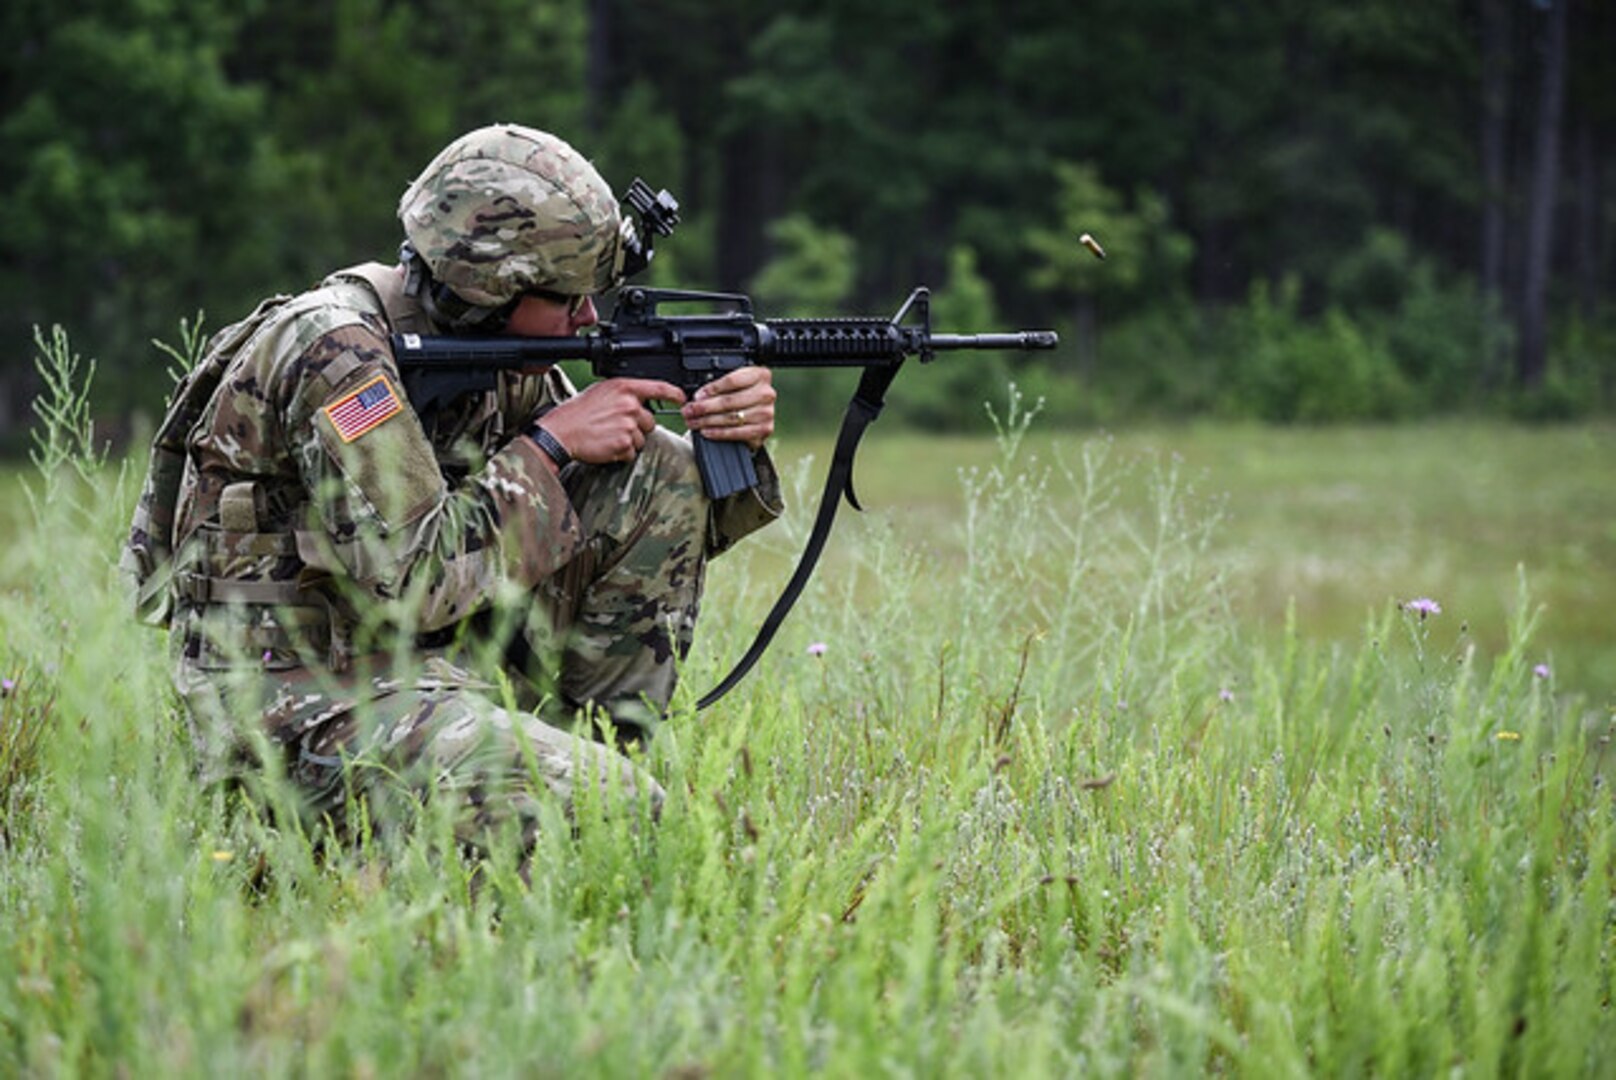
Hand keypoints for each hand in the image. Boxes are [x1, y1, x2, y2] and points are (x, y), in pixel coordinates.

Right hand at [538, 378, 685, 464]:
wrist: (561, 432)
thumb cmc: (578, 412)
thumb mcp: (601, 392)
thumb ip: (624, 394)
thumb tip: (639, 401)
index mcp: (624, 388)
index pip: (658, 388)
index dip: (674, 394)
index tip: (682, 398)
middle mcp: (629, 405)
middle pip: (651, 421)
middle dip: (638, 427)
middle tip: (617, 427)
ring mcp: (628, 425)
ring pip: (642, 439)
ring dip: (629, 441)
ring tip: (608, 436)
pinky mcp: (624, 444)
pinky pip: (632, 453)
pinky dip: (621, 453)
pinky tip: (606, 445)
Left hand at [681, 366, 776, 450]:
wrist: (752, 416)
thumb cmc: (739, 397)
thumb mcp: (729, 385)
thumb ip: (714, 387)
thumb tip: (690, 395)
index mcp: (759, 374)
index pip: (732, 381)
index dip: (711, 389)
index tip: (696, 396)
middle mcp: (766, 393)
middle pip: (729, 401)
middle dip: (704, 407)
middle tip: (689, 411)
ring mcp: (767, 412)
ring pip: (731, 417)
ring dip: (708, 421)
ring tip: (693, 422)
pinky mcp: (764, 429)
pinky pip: (737, 432)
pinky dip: (719, 433)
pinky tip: (706, 431)